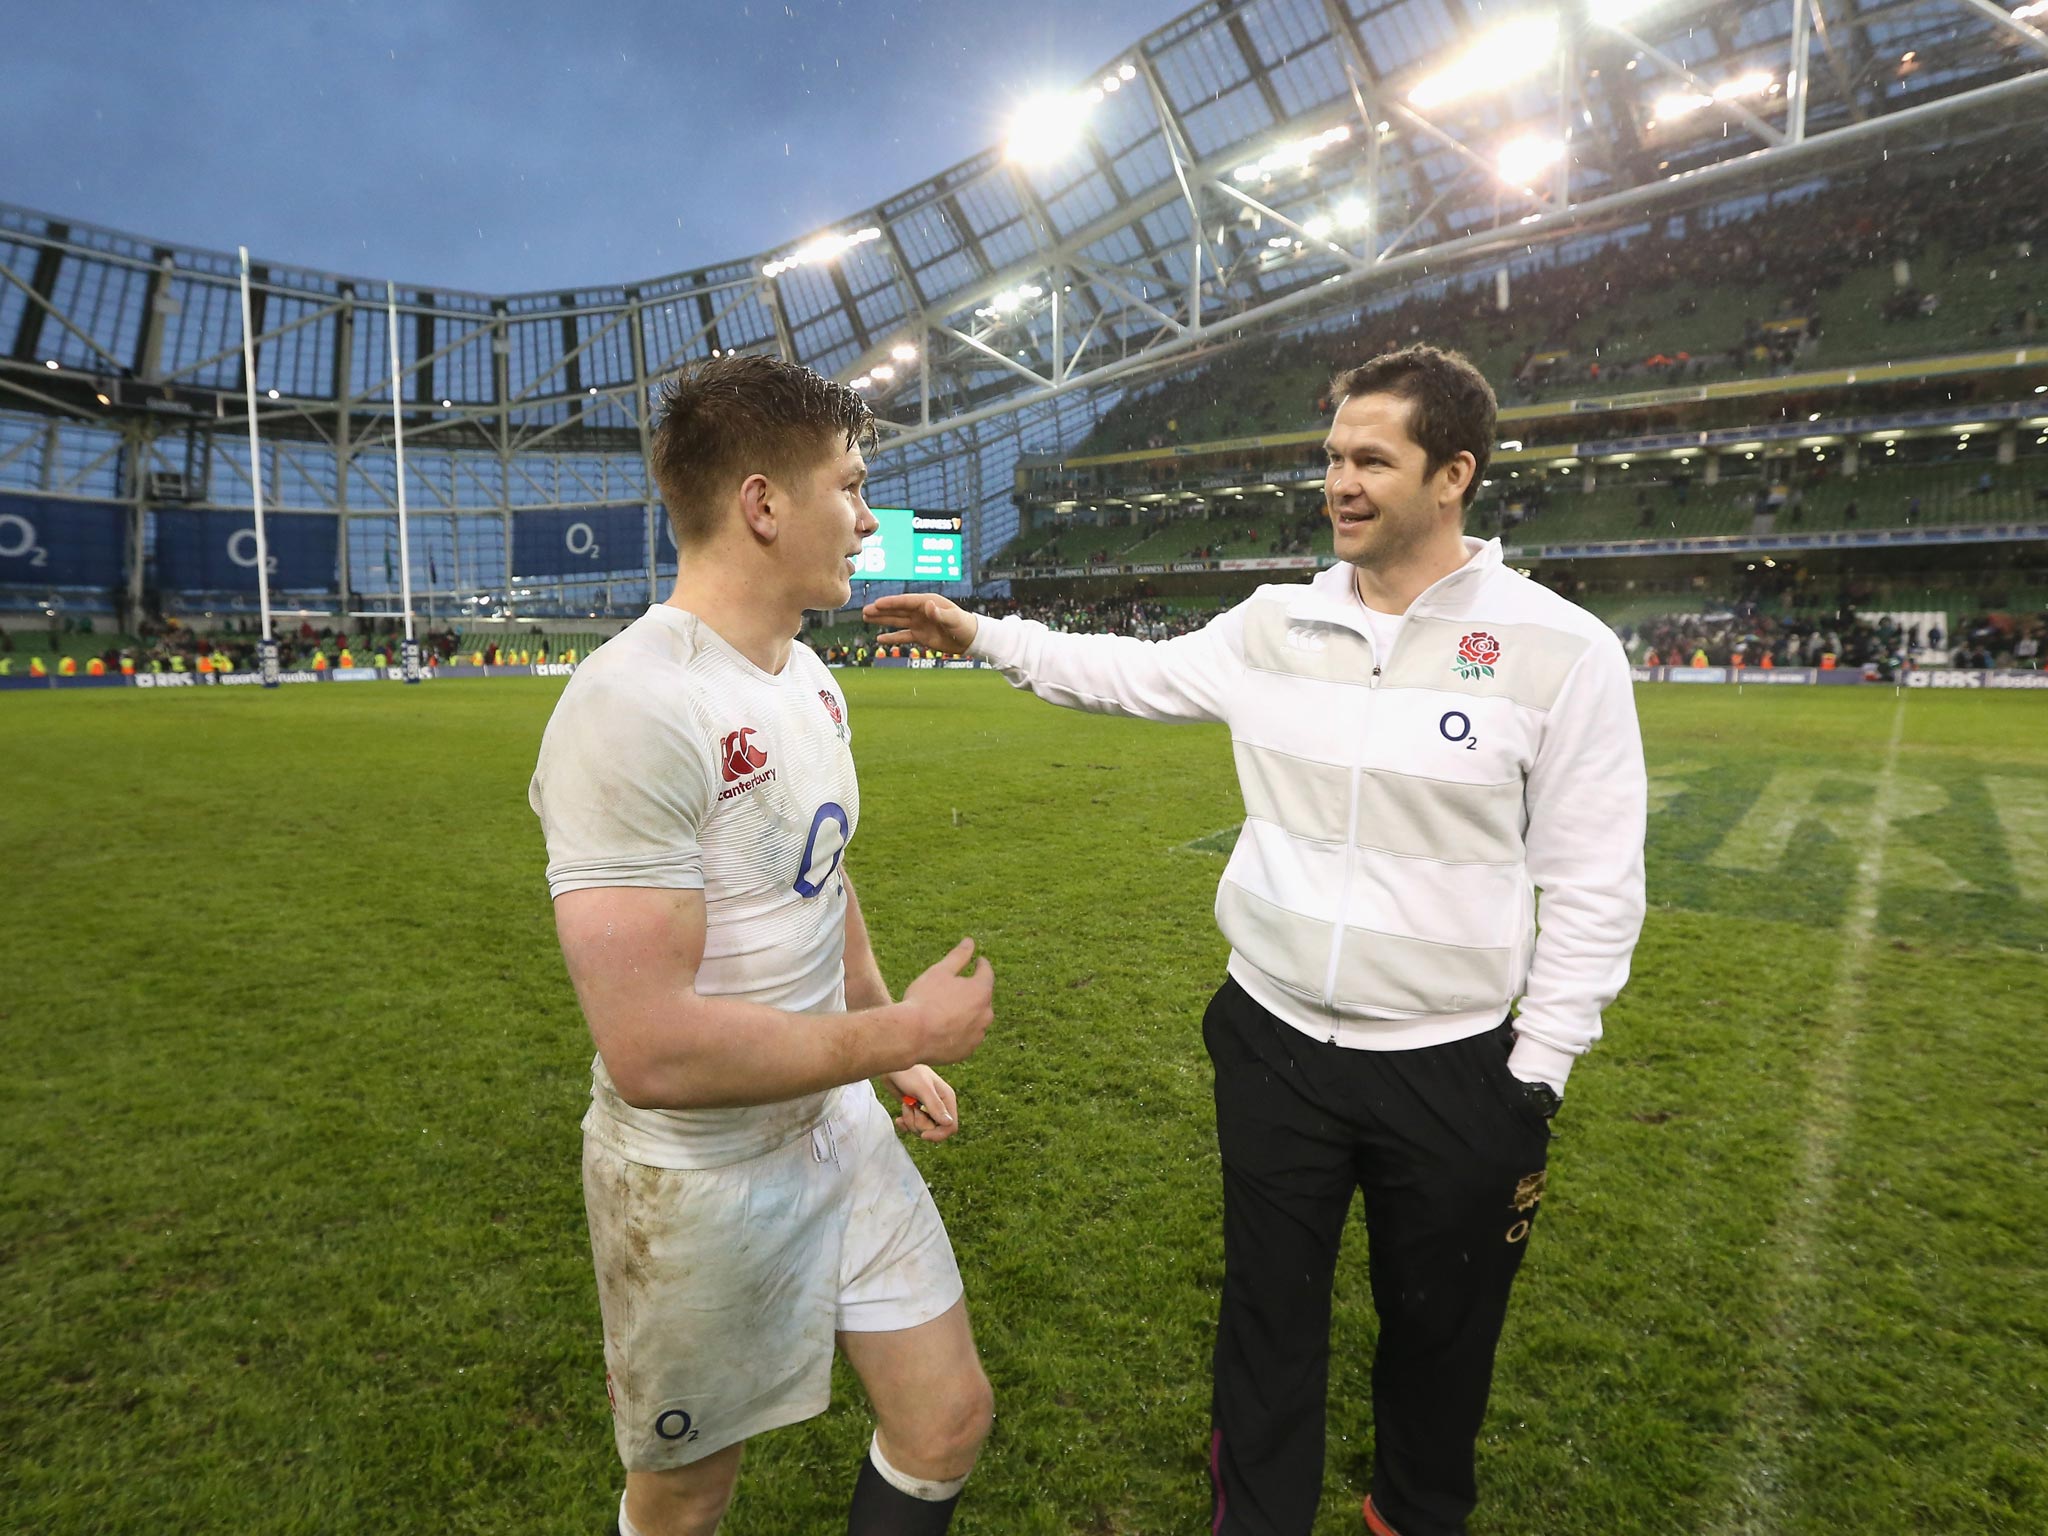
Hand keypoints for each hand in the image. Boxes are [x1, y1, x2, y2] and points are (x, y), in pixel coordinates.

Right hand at [862, 593, 977, 654]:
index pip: (906, 602)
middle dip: (881, 610)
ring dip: (882, 620)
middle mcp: (920, 611)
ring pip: (897, 621)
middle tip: (865, 610)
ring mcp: (919, 623)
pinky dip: (892, 637)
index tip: (877, 604)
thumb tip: (929, 606)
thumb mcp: (954, 619)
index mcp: (928, 602)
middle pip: (897, 610)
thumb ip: (941, 613)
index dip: (891, 603)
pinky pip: (903, 636)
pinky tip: (879, 638)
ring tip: (866, 618)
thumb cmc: (964, 625)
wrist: (970, 638)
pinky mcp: (920, 635)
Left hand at [884, 1065, 958, 1141]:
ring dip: (910, 1120)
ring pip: (922, 1130)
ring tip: (905, 1104)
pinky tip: (899, 1118)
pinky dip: (904, 1124)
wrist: (892, 1067)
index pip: (951, 1126)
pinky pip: (911, 1128)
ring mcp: (926, 1110)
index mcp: (947, 1099)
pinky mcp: (915, 1112)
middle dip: (920, 1123)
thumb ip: (935, 1106)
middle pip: (934, 1130)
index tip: (923, 1135)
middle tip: (911, 1107)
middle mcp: (939, 1106)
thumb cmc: (909, 1072)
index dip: (938, 1134)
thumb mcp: (922, 1089)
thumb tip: (949, 1123)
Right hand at [901, 937, 993, 1064]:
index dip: (981, 965)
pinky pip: (968, 1037)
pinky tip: (945, 1028)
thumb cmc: (925, 999)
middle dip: (972, 991)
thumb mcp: (940, 971)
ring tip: (948, 1010)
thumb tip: (970, 941)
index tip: (978, 962)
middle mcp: (985, 1014)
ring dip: (967, 1013)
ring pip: (976, 1019)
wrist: (912, 1035)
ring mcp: (978, 1035)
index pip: (986, 973)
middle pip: (982, 998)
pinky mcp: (968, 1051)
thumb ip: (958, 956)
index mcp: (981, 991)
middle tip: (957, 987)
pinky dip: (961, 1031)